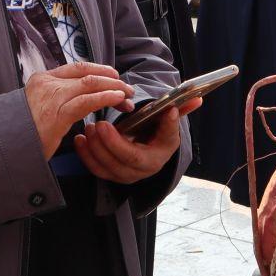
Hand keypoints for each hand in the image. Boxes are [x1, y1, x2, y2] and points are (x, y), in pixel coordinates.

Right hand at [28, 63, 132, 158]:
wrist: (6, 147)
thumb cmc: (24, 132)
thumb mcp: (39, 108)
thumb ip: (57, 98)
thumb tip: (80, 97)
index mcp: (42, 79)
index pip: (78, 68)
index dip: (100, 70)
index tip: (115, 78)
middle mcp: (47, 83)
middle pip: (87, 74)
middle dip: (111, 81)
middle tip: (127, 90)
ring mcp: (51, 97)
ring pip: (90, 84)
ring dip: (113, 90)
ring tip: (127, 97)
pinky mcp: (57, 114)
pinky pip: (87, 101)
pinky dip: (105, 98)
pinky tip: (117, 100)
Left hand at [77, 96, 201, 183]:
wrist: (153, 147)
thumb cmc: (160, 132)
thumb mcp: (170, 123)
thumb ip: (180, 111)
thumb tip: (195, 100)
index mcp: (153, 160)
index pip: (133, 157)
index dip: (117, 143)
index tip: (105, 124)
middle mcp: (138, 173)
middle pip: (116, 164)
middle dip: (102, 145)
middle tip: (95, 124)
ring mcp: (123, 175)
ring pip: (103, 168)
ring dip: (92, 149)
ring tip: (87, 128)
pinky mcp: (111, 174)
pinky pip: (95, 169)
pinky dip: (85, 155)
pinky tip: (80, 139)